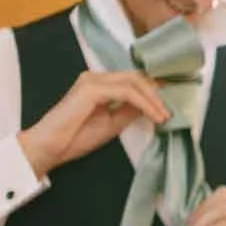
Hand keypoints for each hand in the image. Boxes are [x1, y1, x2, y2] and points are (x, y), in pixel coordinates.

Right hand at [17, 71, 170, 177]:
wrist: (49, 147)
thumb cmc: (75, 138)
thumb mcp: (112, 124)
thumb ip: (130, 111)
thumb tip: (153, 106)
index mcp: (100, 85)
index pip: (134, 80)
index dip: (156, 88)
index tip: (175, 100)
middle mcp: (96, 78)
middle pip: (137, 77)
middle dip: (159, 92)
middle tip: (176, 107)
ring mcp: (92, 80)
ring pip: (134, 82)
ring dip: (155, 98)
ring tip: (167, 114)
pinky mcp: (91, 88)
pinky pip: (126, 92)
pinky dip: (145, 103)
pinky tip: (155, 115)